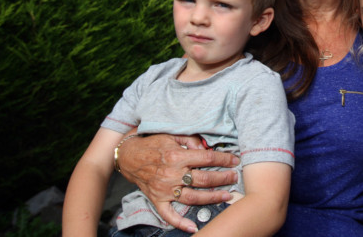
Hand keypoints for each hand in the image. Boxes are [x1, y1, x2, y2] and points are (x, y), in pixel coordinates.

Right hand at [116, 132, 238, 231]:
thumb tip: (205, 148)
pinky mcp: (157, 199)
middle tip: (234, 177)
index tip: (235, 160)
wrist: (128, 155)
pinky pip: (169, 214)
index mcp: (177, 156)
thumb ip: (190, 140)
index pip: (207, 158)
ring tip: (226, 195)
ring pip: (193, 197)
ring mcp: (164, 189)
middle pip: (204, 179)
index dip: (224, 158)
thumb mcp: (172, 135)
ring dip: (212, 197)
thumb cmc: (152, 143)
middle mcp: (172, 174)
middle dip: (223, 178)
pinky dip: (180, 223)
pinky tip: (193, 227)